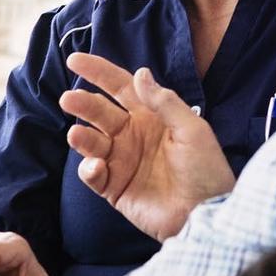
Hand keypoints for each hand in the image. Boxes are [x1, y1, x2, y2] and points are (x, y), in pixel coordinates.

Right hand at [62, 51, 235, 240]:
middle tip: (68, 99)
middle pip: (100, 112)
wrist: (207, 215)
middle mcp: (133, 135)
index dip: (99, 72)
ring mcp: (122, 161)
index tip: (75, 59)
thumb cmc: (206, 170)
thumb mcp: (192, 130)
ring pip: (91, 141)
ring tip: (76, 134)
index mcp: (151, 116)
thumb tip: (140, 74)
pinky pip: (93, 174)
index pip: (120, 87)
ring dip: (81, 136)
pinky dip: (89, 168)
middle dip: (83, 103)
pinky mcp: (115, 188)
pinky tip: (97, 166)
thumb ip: (165, 102)